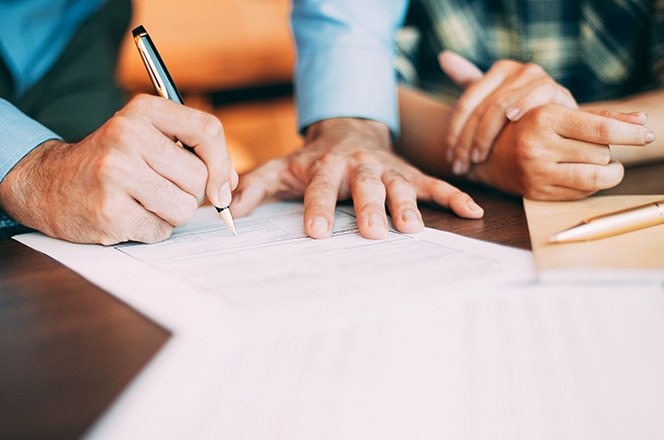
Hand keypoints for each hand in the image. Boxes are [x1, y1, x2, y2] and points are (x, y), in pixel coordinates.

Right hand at [0, 94, 237, 243]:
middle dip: (190, 193)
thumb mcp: (146, 136)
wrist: (47, 184)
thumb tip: (229, 183)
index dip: (223, 163)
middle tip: (161, 188)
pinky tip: (128, 215)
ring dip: (171, 214)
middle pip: (199, 178)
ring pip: (184, 208)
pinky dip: (151, 230)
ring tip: (144, 202)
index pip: (207, 129)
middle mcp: (127, 136)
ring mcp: (116, 174)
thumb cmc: (110, 162)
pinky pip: (161, 231)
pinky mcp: (110, 212)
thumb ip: (192, 150)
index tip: (222, 185)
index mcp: (141, 112)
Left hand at [231, 118, 483, 238]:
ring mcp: (387, 169)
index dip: (318, 208)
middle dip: (370, 208)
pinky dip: (453, 196)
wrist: (348, 129)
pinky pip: (434, 183)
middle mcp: (358, 166)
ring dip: (408, 205)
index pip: (320, 188)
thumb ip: (254, 186)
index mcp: (325, 165)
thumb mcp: (280, 167)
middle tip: (374, 233)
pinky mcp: (409, 173)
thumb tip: (226, 210)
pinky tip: (472, 212)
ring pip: (400, 185)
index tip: (316, 233)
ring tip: (413, 229)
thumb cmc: (312, 158)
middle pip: (365, 186)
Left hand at [439, 52, 577, 173]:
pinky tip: (511, 120)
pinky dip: (523, 106)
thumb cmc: (524, 117)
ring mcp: (538, 78)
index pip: (466, 102)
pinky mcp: (558, 90)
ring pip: (501, 105)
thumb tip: (443, 57)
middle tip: (460, 165)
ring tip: (477, 158)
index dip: (454, 132)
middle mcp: (517, 70)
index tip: (449, 157)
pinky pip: (537, 95)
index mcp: (499, 71)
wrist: (564, 126)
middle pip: (481, 108)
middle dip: (466, 141)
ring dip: (485, 136)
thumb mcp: (494, 101)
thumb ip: (470, 81)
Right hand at [469, 105, 654, 198]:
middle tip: (595, 146)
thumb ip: (602, 117)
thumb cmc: (533, 126)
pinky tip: (579, 173)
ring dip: (605, 171)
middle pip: (601, 154)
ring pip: (595, 176)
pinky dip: (590, 184)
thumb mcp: (561, 112)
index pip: (601, 130)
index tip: (646, 135)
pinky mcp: (537, 192)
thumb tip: (641, 121)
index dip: (629, 134)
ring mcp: (536, 172)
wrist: (490, 153)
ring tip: (601, 163)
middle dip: (606, 151)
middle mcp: (538, 146)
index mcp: (544, 119)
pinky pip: (581, 193)